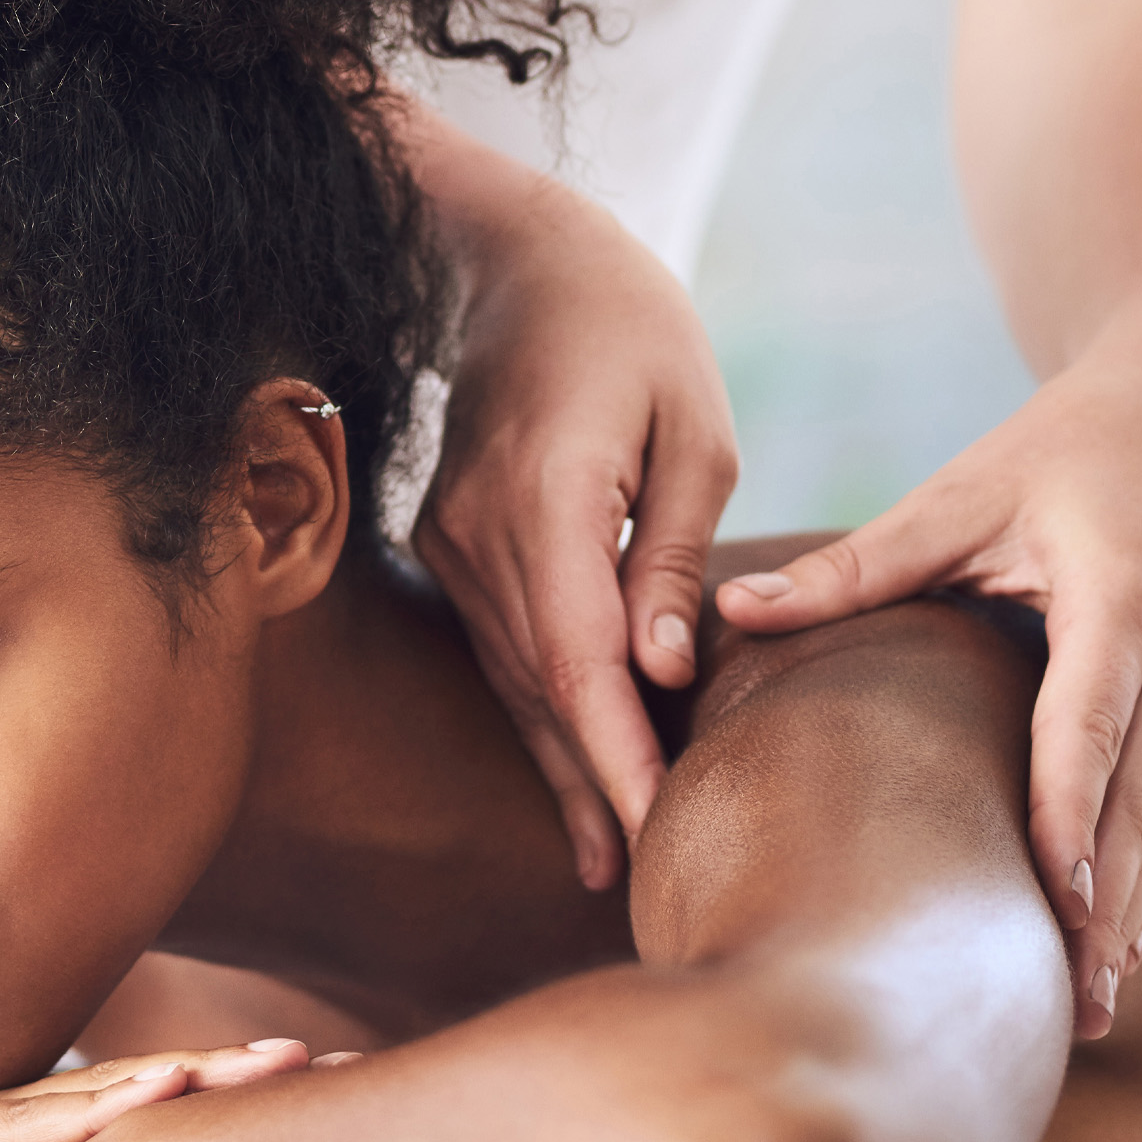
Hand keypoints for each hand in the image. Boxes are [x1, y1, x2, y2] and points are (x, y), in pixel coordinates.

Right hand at [0, 1039, 362, 1141]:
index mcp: (6, 1118)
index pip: (128, 1095)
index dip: (209, 1082)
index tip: (294, 1069)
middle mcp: (0, 1111)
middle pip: (136, 1089)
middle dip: (229, 1076)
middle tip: (318, 1061)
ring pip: (97, 1099)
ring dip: (188, 1080)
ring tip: (265, 1064)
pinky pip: (20, 1128)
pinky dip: (94, 1108)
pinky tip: (153, 1084)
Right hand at [413, 180, 737, 887]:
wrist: (514, 260)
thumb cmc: (631, 329)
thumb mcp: (692, 428)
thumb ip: (670, 554)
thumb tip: (659, 674)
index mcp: (544, 496)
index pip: (575, 659)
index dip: (612, 754)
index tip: (656, 826)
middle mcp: (476, 530)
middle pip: (536, 686)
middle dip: (591, 786)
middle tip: (645, 880)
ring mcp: (449, 538)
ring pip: (510, 675)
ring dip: (561, 762)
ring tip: (610, 856)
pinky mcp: (449, 539)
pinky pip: (499, 641)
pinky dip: (539, 707)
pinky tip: (570, 768)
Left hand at [715, 302, 1141, 1038]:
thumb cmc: (1052, 454)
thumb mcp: (957, 496)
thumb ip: (856, 565)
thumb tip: (735, 608)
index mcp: (1110, 600)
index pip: (1090, 719)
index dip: (1072, 807)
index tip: (1054, 890)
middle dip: (1112, 903)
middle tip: (1070, 1000)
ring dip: (1136, 912)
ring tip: (1085, 1007)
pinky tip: (1111, 947)